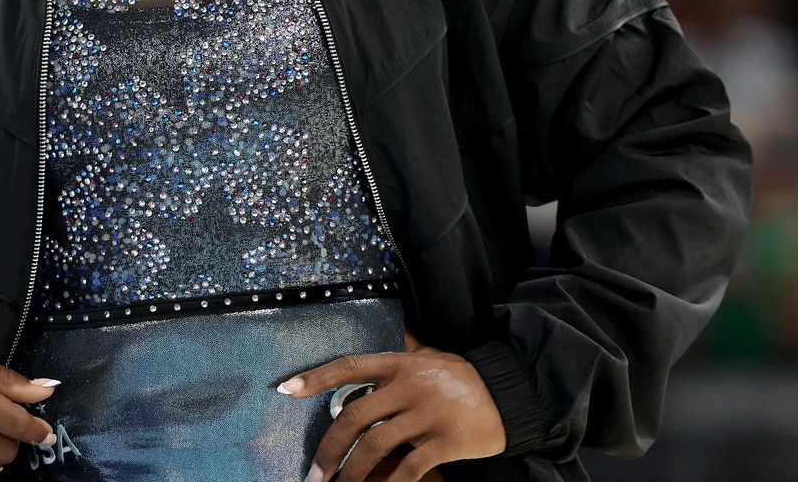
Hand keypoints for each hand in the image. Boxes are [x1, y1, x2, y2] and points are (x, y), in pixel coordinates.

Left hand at [279, 332, 502, 481]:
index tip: (287, 389)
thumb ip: (408, 348)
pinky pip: (408, 467)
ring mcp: (427, 414)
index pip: (350, 367)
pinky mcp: (446, 441)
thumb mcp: (432, 355)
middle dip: (329, 450)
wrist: (510, 394)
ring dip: (352, 473)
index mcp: (401, 364)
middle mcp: (409, 386)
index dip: (316, 377)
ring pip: (376, 445)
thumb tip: (395, 329)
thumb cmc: (464, 377)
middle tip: (314, 474)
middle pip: (354, 417)